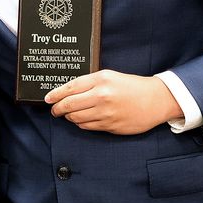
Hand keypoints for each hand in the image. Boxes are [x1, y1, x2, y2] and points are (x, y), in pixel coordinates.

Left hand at [44, 70, 180, 134]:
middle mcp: (102, 96)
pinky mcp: (110, 125)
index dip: (55, 94)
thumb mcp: (109, 76)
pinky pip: (87, 127)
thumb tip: (67, 92)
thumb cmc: (132, 86)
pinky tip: (82, 120)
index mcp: (101, 80)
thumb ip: (89, 82)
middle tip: (54, 109)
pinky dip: (80, 124)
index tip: (47, 98)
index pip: (70, 88)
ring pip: (76, 118)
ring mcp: (106, 112)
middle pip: (69, 105)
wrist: (156, 99)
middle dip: (57, 108)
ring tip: (68, 114)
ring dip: (69, 117)